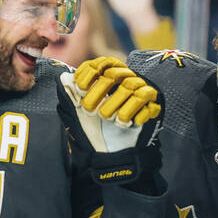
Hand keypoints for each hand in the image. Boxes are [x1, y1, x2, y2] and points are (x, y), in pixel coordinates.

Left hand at [58, 59, 162, 184]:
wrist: (116, 154)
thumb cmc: (96, 130)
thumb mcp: (78, 114)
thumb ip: (71, 96)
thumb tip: (63, 78)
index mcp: (109, 78)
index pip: (103, 63)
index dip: (90, 72)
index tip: (80, 88)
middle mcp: (126, 80)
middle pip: (115, 74)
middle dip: (98, 92)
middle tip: (88, 110)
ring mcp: (141, 92)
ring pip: (131, 87)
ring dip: (115, 104)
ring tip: (107, 119)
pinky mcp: (154, 106)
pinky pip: (148, 102)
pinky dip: (135, 113)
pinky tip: (127, 123)